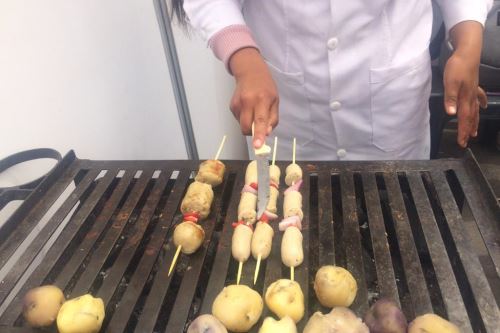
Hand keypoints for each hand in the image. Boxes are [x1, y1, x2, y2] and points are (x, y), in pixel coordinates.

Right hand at [229, 48, 278, 147]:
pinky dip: (245, 118)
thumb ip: (272, 118)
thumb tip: (266, 133)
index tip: (257, 145)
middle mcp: (248, 102)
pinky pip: (239, 120)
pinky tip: (248, 108)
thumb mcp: (275, 101)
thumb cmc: (266, 87)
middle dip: (252, 133)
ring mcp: (238, 104)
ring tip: (254, 111)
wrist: (250, 72)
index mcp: (262, 100)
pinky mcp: (232, 106)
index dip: (258, 134)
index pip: (260, 121)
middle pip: (246, 127)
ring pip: (242, 125)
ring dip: (249, 124)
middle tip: (259, 129)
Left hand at [444, 21, 486, 147]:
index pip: (463, 118)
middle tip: (466, 141)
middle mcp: (471, 96)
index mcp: (465, 98)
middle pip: (470, 117)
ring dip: (474, 121)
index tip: (462, 143)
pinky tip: (483, 107)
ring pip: (475, 110)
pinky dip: (481, 103)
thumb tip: (451, 113)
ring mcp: (473, 90)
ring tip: (475, 131)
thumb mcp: (450, 82)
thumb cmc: (457, 66)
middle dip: (468, 130)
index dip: (462, 131)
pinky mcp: (473, 84)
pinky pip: (478, 97)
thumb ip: (450, 98)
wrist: (468, 51)